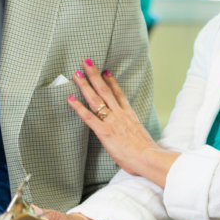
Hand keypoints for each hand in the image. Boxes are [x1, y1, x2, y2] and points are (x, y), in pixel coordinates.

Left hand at [66, 59, 179, 186]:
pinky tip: (70, 99)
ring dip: (85, 85)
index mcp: (129, 115)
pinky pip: (88, 117)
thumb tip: (131, 133)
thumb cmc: (147, 153)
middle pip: (105, 90)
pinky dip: (78, 107)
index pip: (119, 94)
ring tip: (77, 73)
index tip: (106, 71)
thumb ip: (134, 131)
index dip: (111, 81)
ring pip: (96, 99)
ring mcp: (111, 121)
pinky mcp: (104, 131)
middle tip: (87, 62)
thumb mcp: (142, 137)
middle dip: (94, 75)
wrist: (149, 158)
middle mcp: (119, 114)